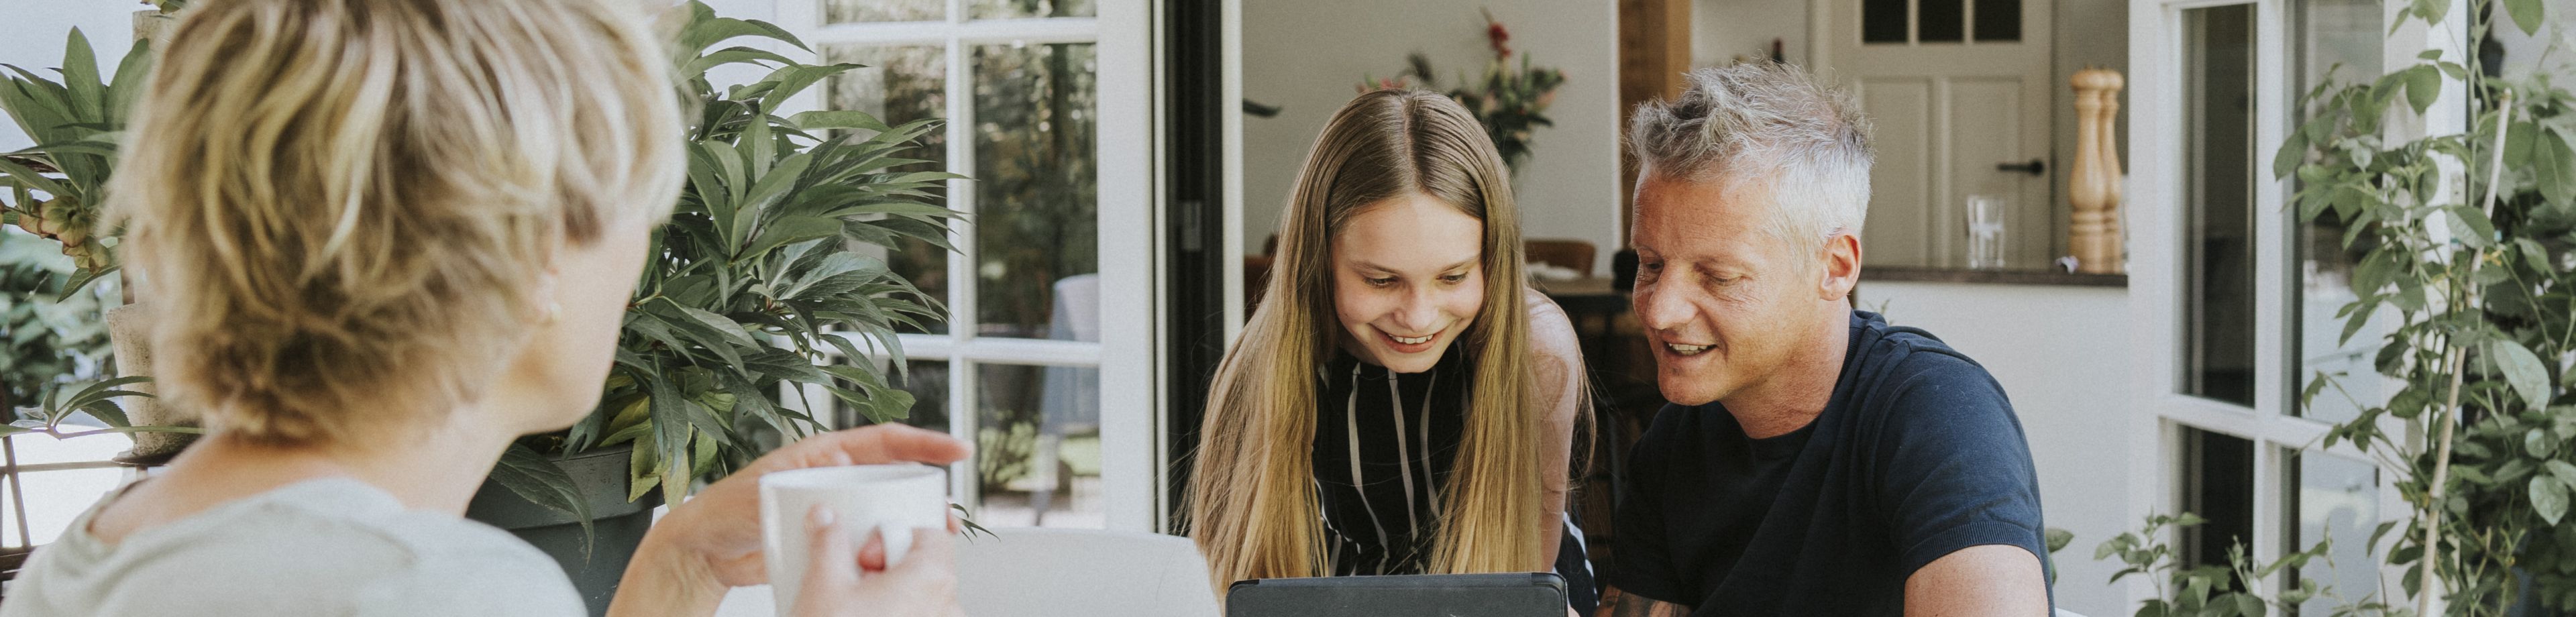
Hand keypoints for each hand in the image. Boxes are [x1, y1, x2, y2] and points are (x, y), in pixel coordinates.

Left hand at [651, 424, 972, 586]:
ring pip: (886, 513)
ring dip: (908, 526)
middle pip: (895, 479)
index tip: (957, 448)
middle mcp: (837, 478)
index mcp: (826, 453)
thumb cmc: (726, 510)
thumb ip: (802, 473)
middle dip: (926, 493)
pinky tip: (895, 564)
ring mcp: (837, 509)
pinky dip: (884, 552)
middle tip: (945, 515)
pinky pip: (866, 542)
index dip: (924, 442)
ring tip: (929, 543)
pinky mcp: (832, 540)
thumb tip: (843, 457)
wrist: (706, 552)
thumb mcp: (763, 486)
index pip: (885, 441)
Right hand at [790, 505, 963, 616]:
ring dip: (889, 595)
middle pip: (925, 565)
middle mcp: (947, 607)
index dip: (895, 535)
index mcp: (933, 579)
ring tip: (855, 607)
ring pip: (919, 597)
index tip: (870, 548)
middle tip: (855, 579)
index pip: (933, 533)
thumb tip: (826, 518)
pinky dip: (894, 615)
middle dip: (887, 566)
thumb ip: (828, 540)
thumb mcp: (823, 583)